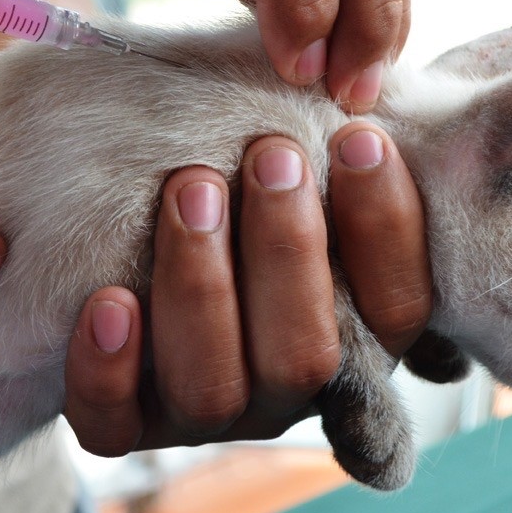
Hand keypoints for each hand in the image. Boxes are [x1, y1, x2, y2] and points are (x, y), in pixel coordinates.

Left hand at [63, 127, 429, 453]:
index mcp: (349, 334)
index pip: (398, 308)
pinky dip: (107, 369)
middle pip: (306, 356)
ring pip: (212, 390)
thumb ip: (333, 155)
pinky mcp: (122, 423)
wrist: (118, 241)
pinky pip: (112, 425)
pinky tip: (107, 302)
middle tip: (268, 154)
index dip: (387, 229)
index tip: (355, 137)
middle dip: (289, 250)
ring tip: (190, 189)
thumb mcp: (286, 170)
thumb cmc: (229, 187)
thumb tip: (404, 86)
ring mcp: (200, 413)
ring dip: (203, 288)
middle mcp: (281, 388)